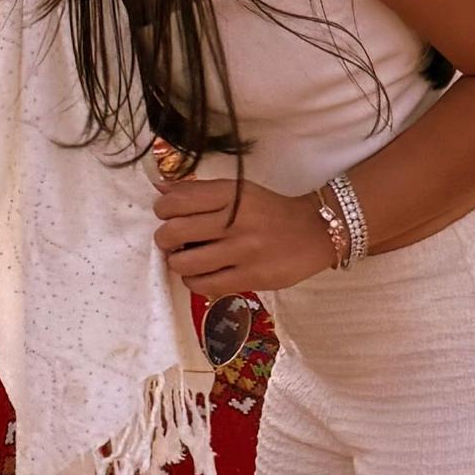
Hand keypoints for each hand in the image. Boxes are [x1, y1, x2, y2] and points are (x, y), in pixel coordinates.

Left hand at [151, 169, 340, 298]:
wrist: (315, 232)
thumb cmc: (270, 210)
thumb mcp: (239, 191)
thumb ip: (199, 190)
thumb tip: (159, 189)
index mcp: (231, 194)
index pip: (177, 201)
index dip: (162, 210)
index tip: (167, 215)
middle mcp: (235, 220)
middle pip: (174, 232)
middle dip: (164, 239)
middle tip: (171, 241)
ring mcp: (243, 251)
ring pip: (185, 262)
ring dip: (177, 263)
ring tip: (185, 259)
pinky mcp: (251, 277)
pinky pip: (205, 285)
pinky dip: (193, 281)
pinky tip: (199, 275)